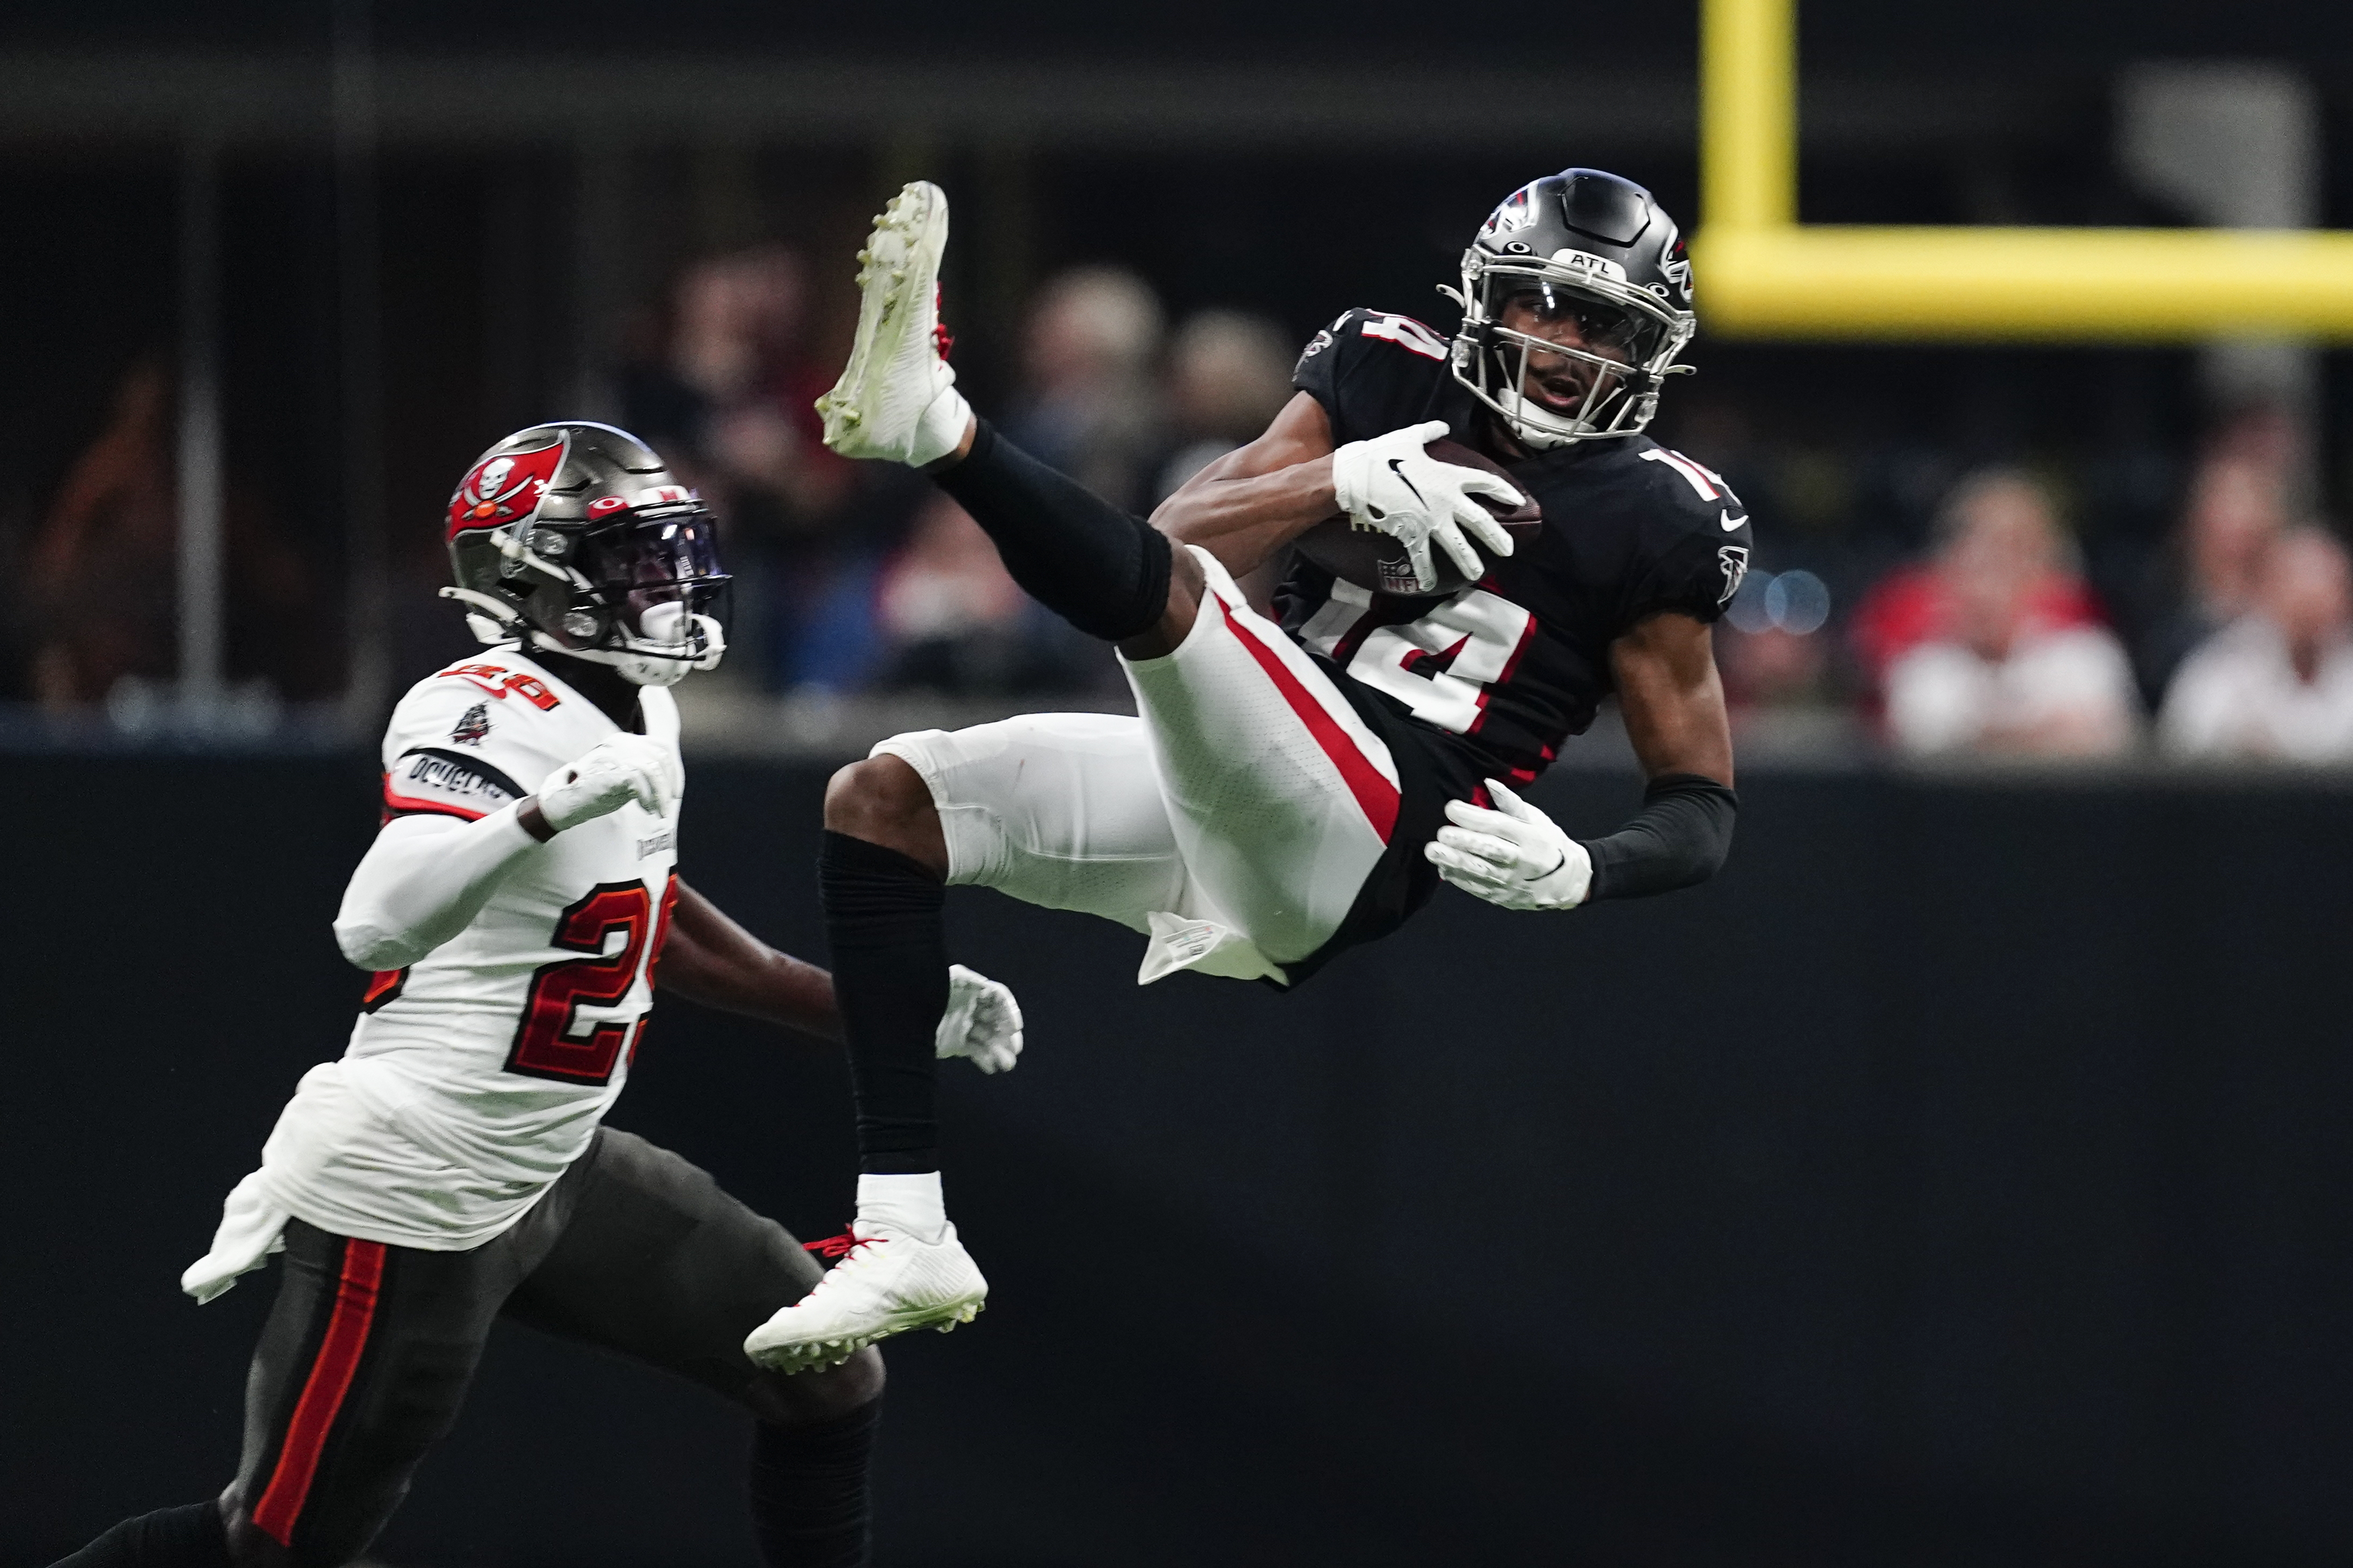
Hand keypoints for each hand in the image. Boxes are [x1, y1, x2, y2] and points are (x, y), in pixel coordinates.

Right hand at [534, 733, 679, 832]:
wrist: (565, 800)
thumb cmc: (593, 792)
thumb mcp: (623, 777)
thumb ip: (642, 773)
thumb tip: (668, 783)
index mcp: (624, 741)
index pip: (660, 747)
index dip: (673, 770)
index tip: (674, 792)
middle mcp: (622, 742)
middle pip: (661, 757)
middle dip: (669, 784)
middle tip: (667, 805)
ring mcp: (616, 753)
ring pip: (653, 770)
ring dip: (660, 795)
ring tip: (659, 812)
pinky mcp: (611, 767)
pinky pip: (640, 781)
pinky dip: (647, 798)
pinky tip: (645, 809)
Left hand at [934, 964, 1022, 1073]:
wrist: (901, 1016)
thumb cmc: (926, 992)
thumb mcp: (950, 981)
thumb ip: (970, 982)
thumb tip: (991, 989)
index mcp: (972, 989)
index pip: (998, 998)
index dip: (1009, 1012)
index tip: (1015, 1028)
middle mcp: (971, 1007)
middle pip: (997, 1021)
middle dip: (1007, 1037)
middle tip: (1014, 1052)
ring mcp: (963, 1026)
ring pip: (988, 1039)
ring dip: (999, 1051)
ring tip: (1006, 1065)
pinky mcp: (956, 1043)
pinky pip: (975, 1051)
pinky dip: (984, 1059)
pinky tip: (990, 1068)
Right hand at [1329, 419, 1523, 591]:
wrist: (1357, 477)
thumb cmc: (1383, 455)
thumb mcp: (1409, 437)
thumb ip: (1429, 433)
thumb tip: (1441, 427)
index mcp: (1450, 476)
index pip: (1487, 482)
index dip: (1504, 491)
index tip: (1516, 500)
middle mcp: (1446, 500)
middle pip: (1480, 521)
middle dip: (1496, 537)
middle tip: (1508, 550)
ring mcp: (1430, 520)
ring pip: (1457, 545)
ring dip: (1468, 561)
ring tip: (1477, 573)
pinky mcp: (1411, 534)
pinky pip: (1422, 557)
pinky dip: (1425, 572)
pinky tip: (1429, 584)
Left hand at [1423, 778, 1592, 910]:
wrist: (1567, 881)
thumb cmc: (1547, 842)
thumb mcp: (1536, 819)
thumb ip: (1511, 803)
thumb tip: (1489, 783)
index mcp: (1531, 837)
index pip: (1499, 826)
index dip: (1474, 817)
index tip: (1451, 808)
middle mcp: (1522, 861)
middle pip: (1490, 850)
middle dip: (1463, 841)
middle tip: (1441, 833)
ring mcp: (1512, 882)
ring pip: (1481, 872)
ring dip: (1454, 861)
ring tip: (1432, 851)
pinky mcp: (1503, 898)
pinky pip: (1477, 888)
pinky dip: (1459, 878)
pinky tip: (1443, 867)